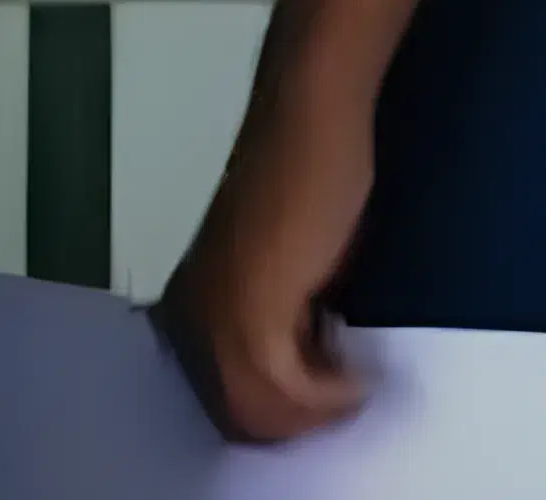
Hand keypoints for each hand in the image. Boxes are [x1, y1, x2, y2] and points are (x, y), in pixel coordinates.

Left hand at [155, 93, 375, 444]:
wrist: (310, 123)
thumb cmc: (309, 182)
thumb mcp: (291, 272)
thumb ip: (286, 323)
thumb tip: (308, 377)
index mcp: (190, 310)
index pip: (223, 404)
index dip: (282, 417)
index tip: (327, 399)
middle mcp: (188, 319)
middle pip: (241, 418)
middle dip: (302, 423)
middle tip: (349, 396)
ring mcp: (214, 317)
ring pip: (260, 412)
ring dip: (318, 412)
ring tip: (355, 385)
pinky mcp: (250, 310)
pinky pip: (285, 389)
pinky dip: (329, 396)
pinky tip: (356, 378)